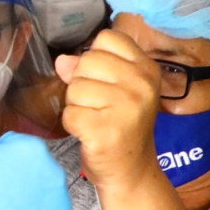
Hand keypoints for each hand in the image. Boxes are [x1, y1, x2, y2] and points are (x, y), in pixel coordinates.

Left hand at [55, 29, 163, 187]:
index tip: (105, 80)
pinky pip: (70, 114)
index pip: (107, 38)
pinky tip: (90, 133)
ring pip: (75, 88)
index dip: (95, 57)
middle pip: (86, 61)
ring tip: (96, 120)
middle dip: (82, 83)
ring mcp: (126, 108)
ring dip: (77, 106)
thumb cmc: (123, 127)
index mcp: (147, 69)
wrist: (132, 172)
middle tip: (99, 106)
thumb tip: (62, 61)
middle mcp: (141, 85)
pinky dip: (73, 125)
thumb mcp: (117, 91)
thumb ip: (90, 69)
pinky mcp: (105, 130)